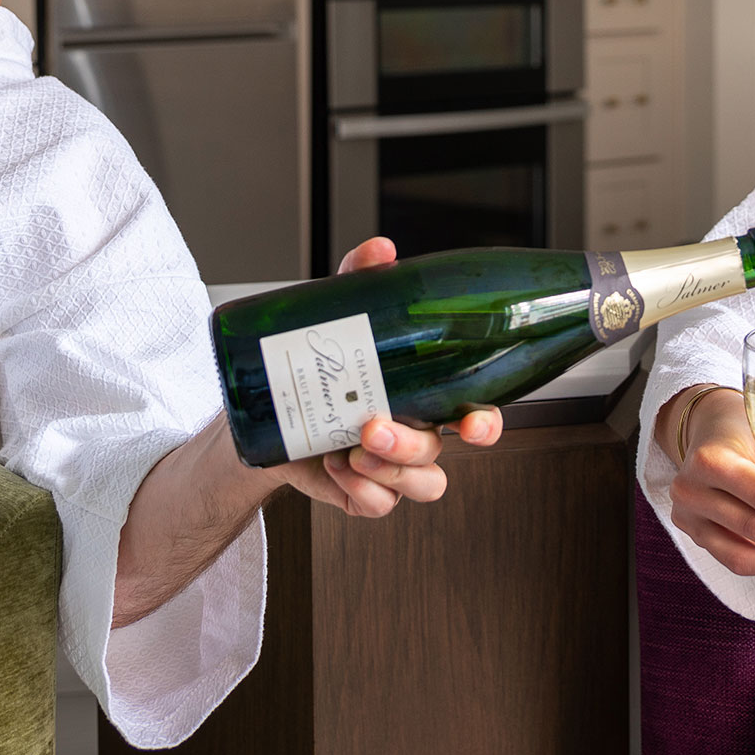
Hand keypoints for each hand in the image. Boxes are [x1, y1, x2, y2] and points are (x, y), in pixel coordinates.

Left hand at [278, 235, 501, 517]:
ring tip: (350, 446)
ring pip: (420, 485)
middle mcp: (416, 433)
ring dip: (389, 469)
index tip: (473, 423)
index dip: (485, 424)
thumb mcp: (342, 315)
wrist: (268, 409)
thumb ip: (363, 280)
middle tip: (375, 427)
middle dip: (412, 446)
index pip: (476, 412)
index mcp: (427, 394)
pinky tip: (334, 465)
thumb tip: (381, 249)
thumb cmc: (322, 362)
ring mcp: (392, 468)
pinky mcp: (363, 492)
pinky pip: (378, 505)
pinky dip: (359, 489)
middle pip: (440, 452)